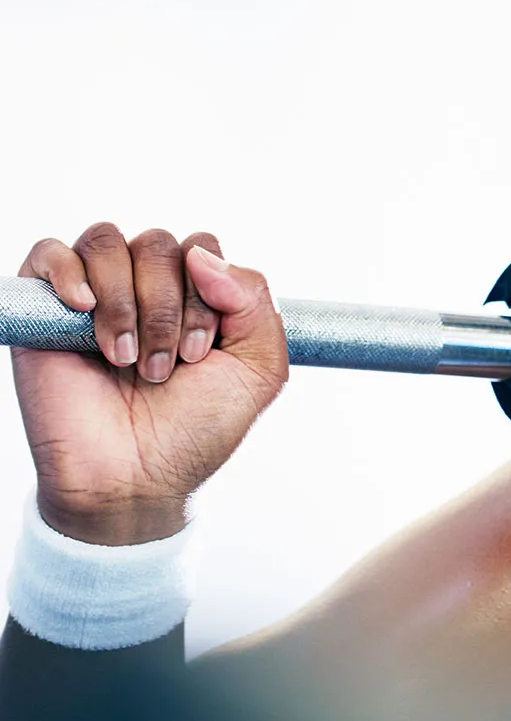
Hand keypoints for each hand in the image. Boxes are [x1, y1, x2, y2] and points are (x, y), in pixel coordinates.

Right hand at [11, 224, 288, 544]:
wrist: (132, 478)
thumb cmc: (193, 429)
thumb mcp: (258, 372)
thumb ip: (257, 303)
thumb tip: (201, 255)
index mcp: (195, 296)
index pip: (202, 248)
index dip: (207, 294)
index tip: (199, 354)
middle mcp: (143, 288)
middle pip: (158, 244)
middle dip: (167, 308)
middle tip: (163, 368)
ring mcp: (92, 295)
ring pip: (107, 242)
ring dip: (125, 304)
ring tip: (127, 361)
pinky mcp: (42, 309)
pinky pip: (47, 251)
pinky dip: (69, 275)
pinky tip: (85, 312)